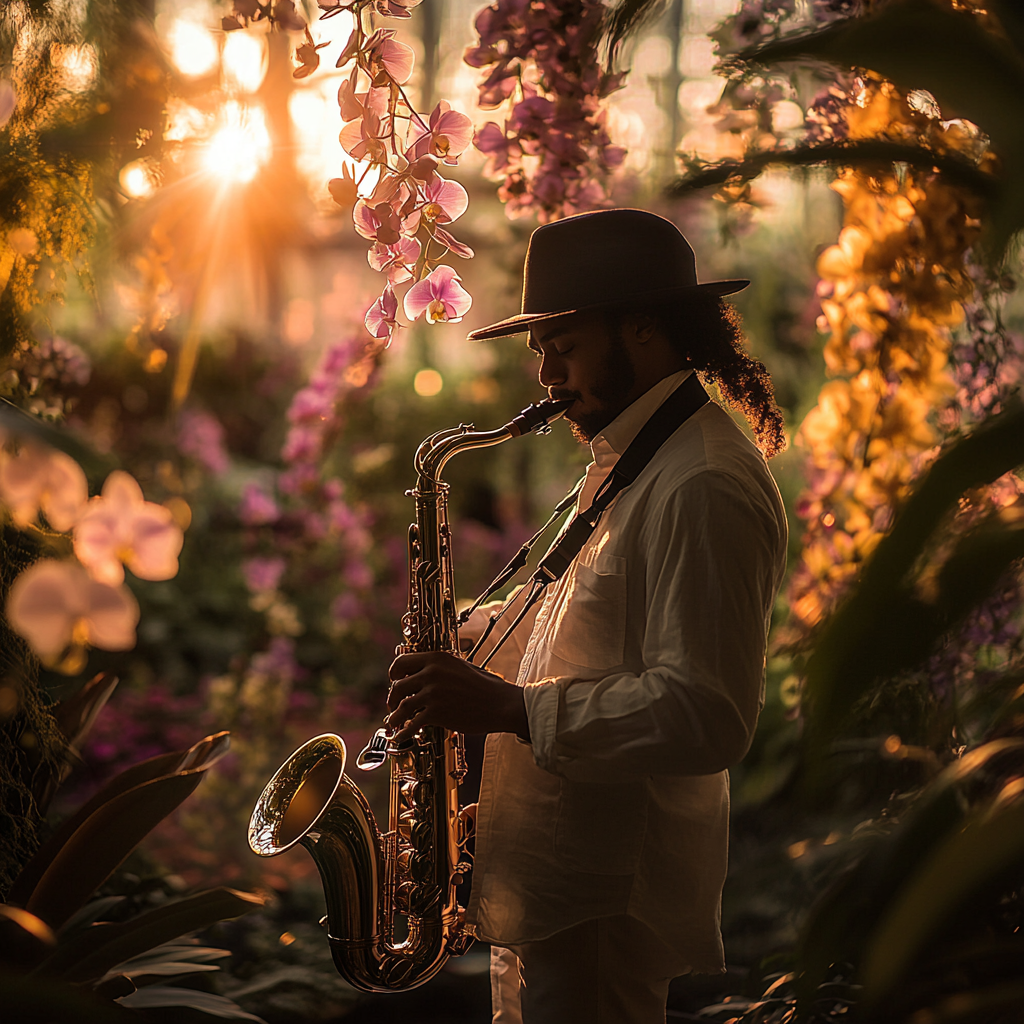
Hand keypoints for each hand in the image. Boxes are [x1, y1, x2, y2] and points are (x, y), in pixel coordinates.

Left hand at [386, 652, 529, 743]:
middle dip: (392, 698)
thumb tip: (422, 674)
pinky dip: (403, 732)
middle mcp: (431, 672)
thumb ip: (440, 668)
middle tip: (393, 706)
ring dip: (394, 717)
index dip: (393, 674)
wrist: (500, 703)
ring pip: (401, 705)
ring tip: (393, 723)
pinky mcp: (436, 712)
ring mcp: (433, 692)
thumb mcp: (460, 666)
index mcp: (436, 658)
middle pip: (397, 685)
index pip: (402, 662)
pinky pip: (411, 724)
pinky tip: (401, 736)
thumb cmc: (485, 687)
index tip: (394, 682)